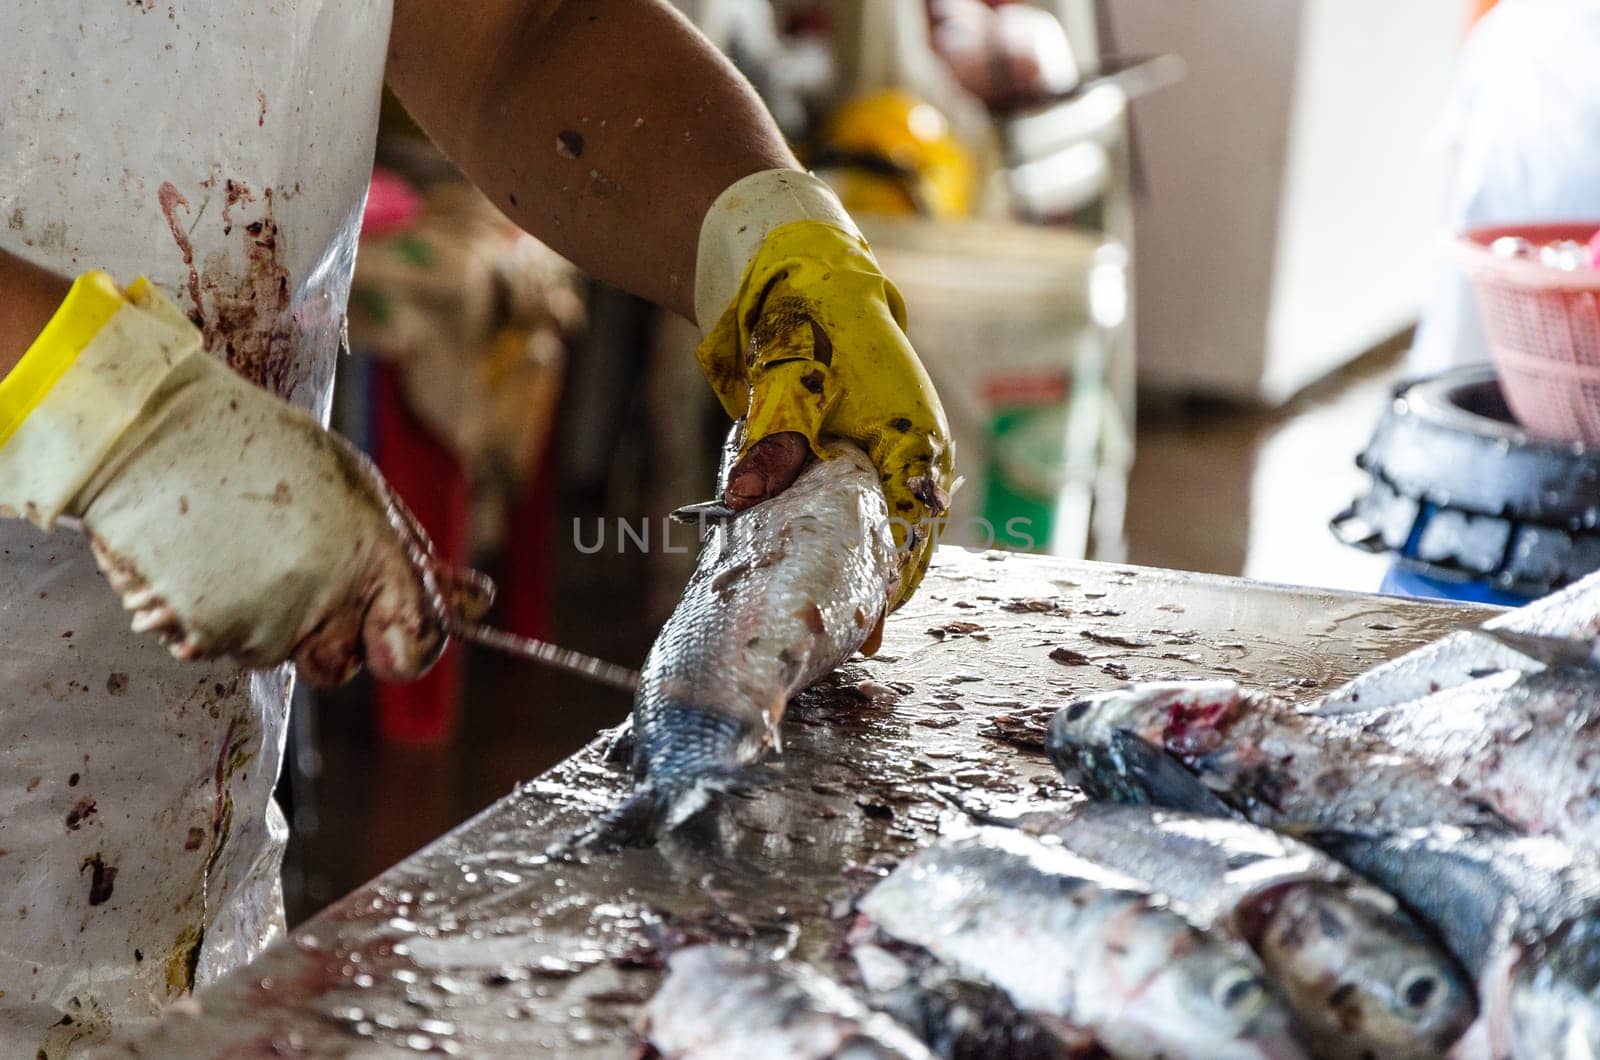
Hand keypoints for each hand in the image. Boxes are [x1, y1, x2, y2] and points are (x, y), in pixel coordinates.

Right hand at [0, 271, 489, 684]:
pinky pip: (222, 646)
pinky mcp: (201, 636)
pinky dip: (215, 614)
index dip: (408, 648)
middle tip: (298, 568)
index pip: (411, 651)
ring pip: (277, 652)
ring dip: (266, 615)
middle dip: (331, 633)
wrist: (155, 432)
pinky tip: (206, 558)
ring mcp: (259, 625)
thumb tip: (476, 603)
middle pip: (341, 665)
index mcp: (371, 560)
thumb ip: (411, 555)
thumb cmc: (265, 449)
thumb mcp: (360, 488)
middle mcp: (320, 604)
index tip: (396, 635)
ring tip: (242, 546)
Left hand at [695, 173, 953, 607]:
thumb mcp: (791, 381)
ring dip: (859, 571)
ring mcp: (892, 460)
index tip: (867, 627)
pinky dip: (843, 545)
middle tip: (849, 642)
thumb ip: (775, 439)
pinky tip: (815, 577)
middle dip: (876, 589)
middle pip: (905, 542)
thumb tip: (749, 494)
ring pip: (885, 533)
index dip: (890, 583)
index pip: (913, 531)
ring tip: (834, 625)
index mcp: (913, 439)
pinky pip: (862, 516)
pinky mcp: (865, 460)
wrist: (799, 276)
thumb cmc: (807, 321)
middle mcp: (914, 457)